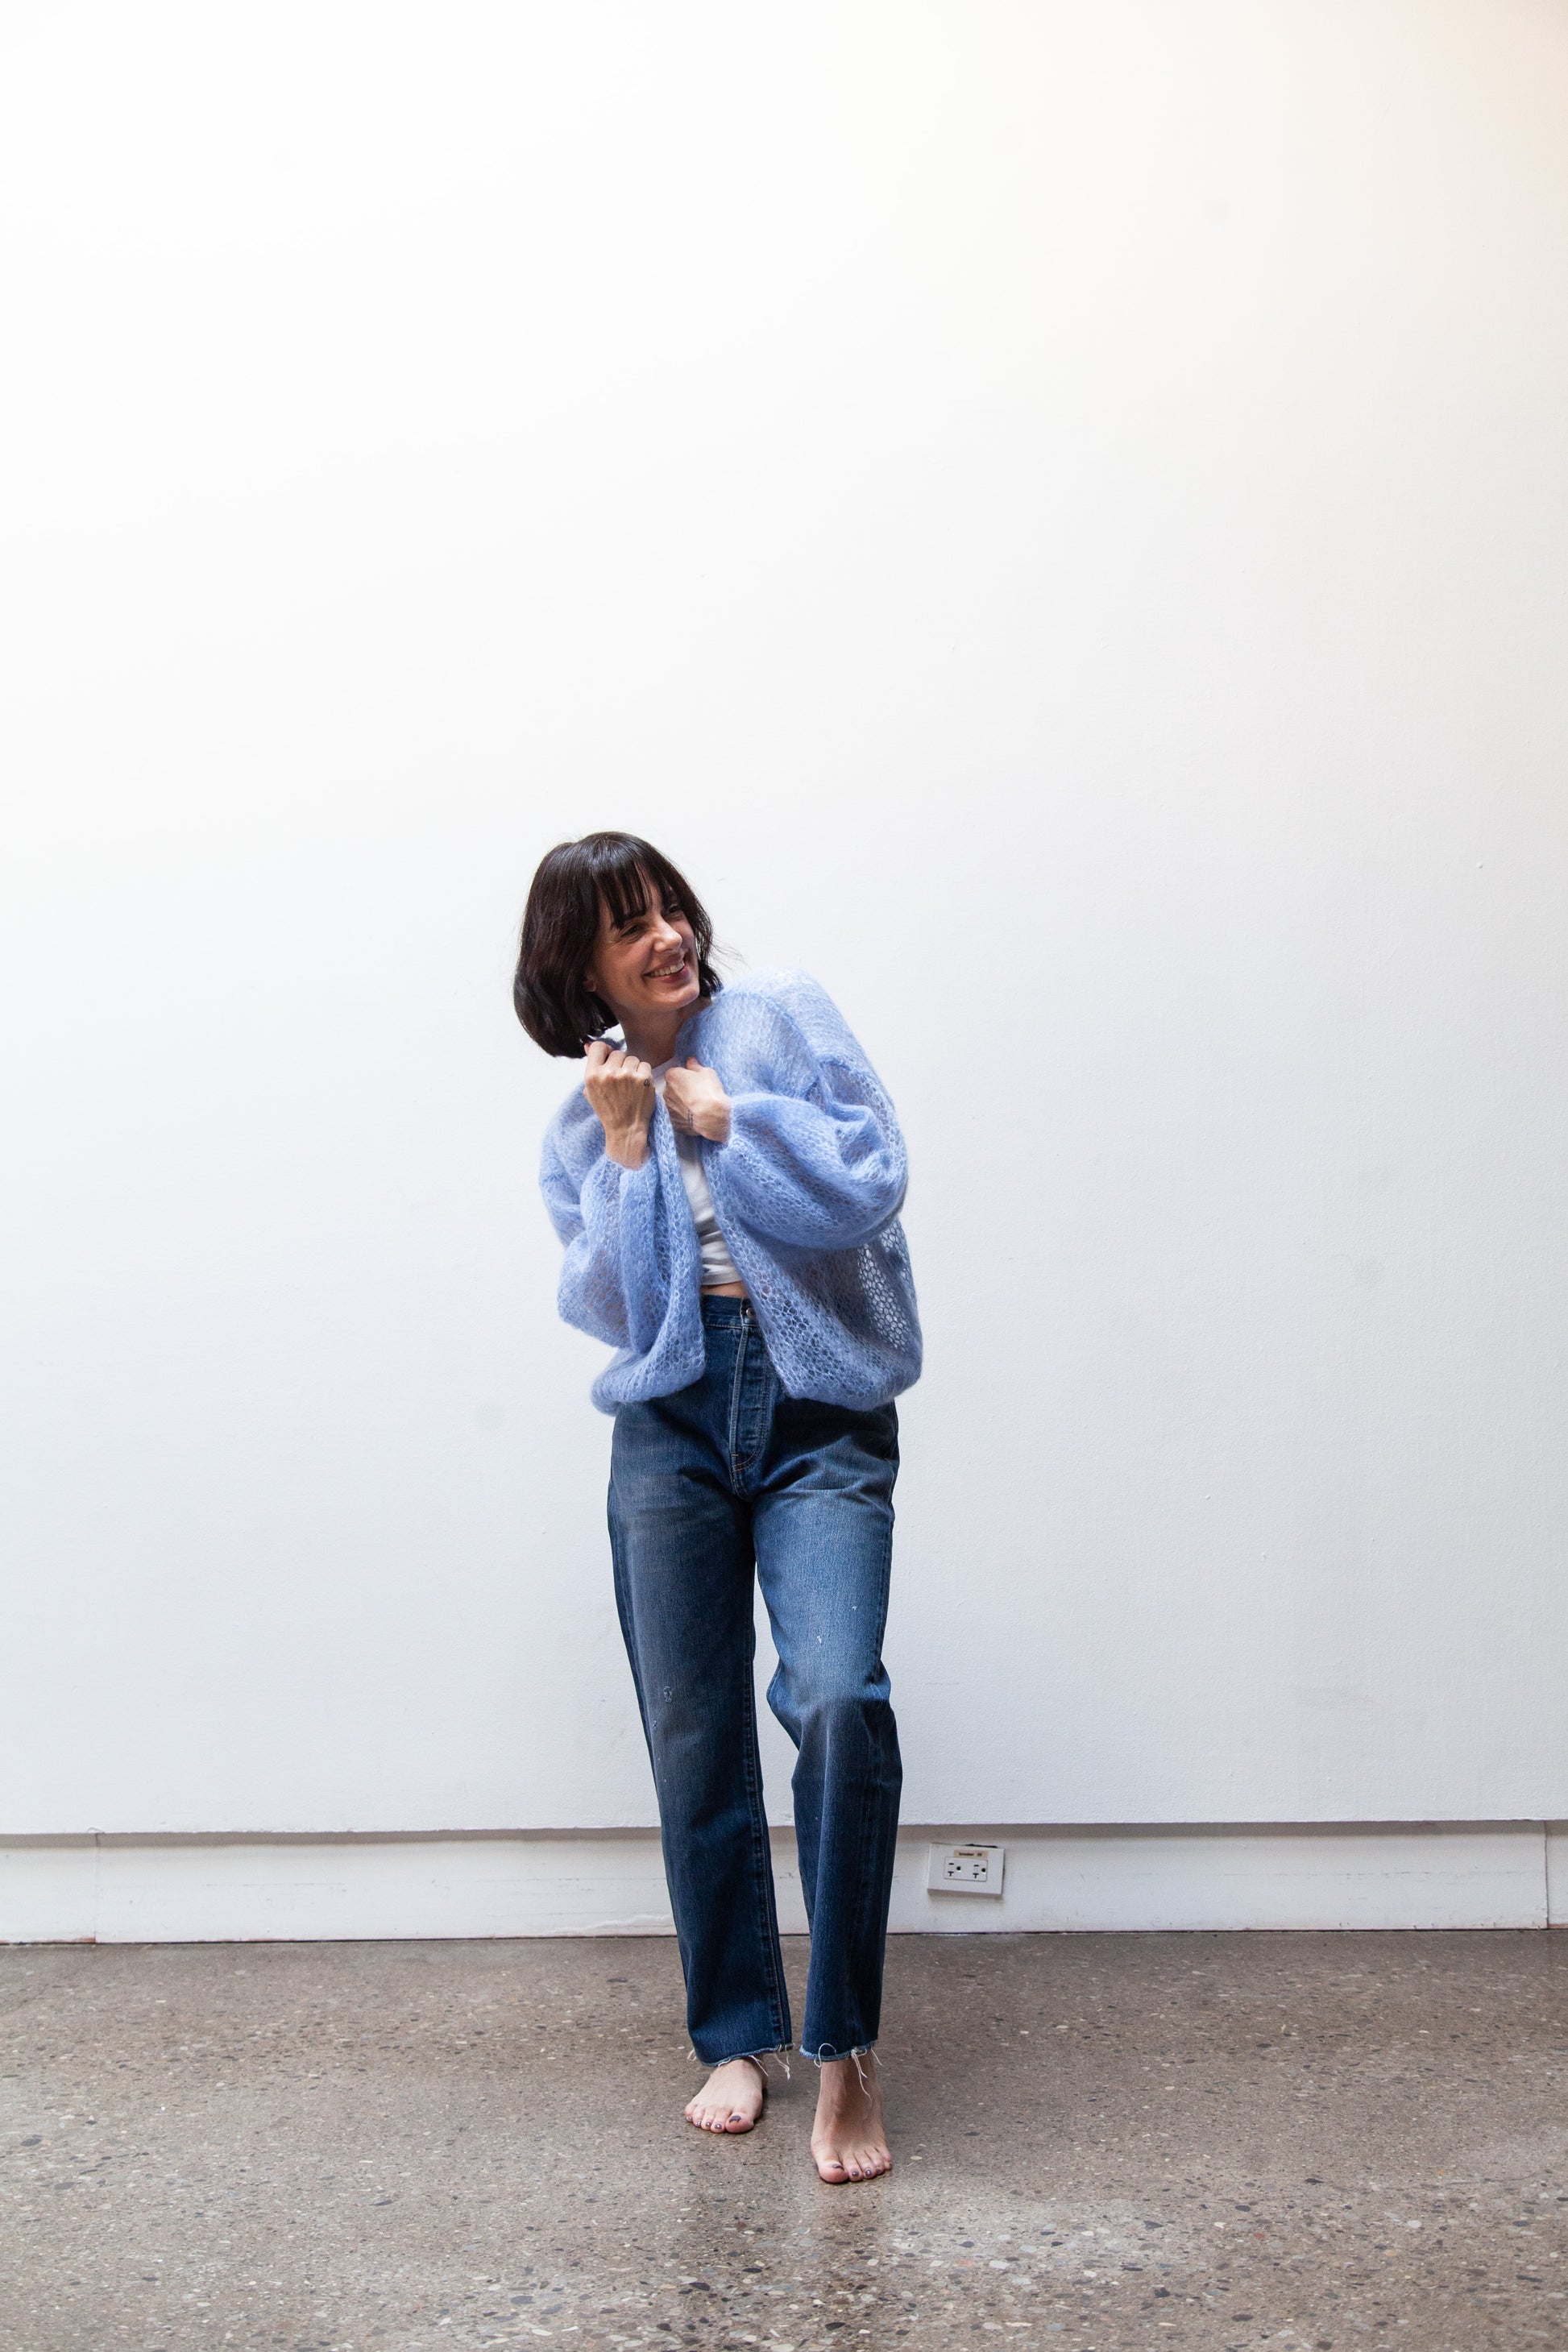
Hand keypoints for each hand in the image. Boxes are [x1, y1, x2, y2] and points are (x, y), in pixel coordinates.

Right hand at [583, 1040, 654, 1168]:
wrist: (625, 1129)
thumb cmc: (608, 1110)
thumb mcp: (592, 1090)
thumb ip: (592, 1067)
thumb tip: (588, 1045)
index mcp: (592, 1075)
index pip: (598, 1047)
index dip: (605, 1051)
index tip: (609, 1059)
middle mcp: (608, 1073)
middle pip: (617, 1053)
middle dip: (620, 1064)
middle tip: (621, 1081)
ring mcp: (627, 1075)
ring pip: (632, 1058)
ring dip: (633, 1068)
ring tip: (630, 1085)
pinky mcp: (643, 1078)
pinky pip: (644, 1065)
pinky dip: (644, 1074)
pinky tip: (640, 1087)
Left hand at [662, 1057, 731, 1143]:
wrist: (710, 1118)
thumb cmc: (708, 1092)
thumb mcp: (707, 1073)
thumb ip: (696, 1066)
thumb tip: (691, 1061)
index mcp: (672, 1076)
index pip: (675, 1072)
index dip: (685, 1076)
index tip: (694, 1079)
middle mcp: (666, 1091)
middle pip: (673, 1087)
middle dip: (682, 1089)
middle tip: (697, 1092)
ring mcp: (669, 1107)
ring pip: (674, 1102)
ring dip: (682, 1102)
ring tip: (697, 1105)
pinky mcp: (674, 1121)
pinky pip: (678, 1115)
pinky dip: (684, 1115)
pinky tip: (695, 1115)